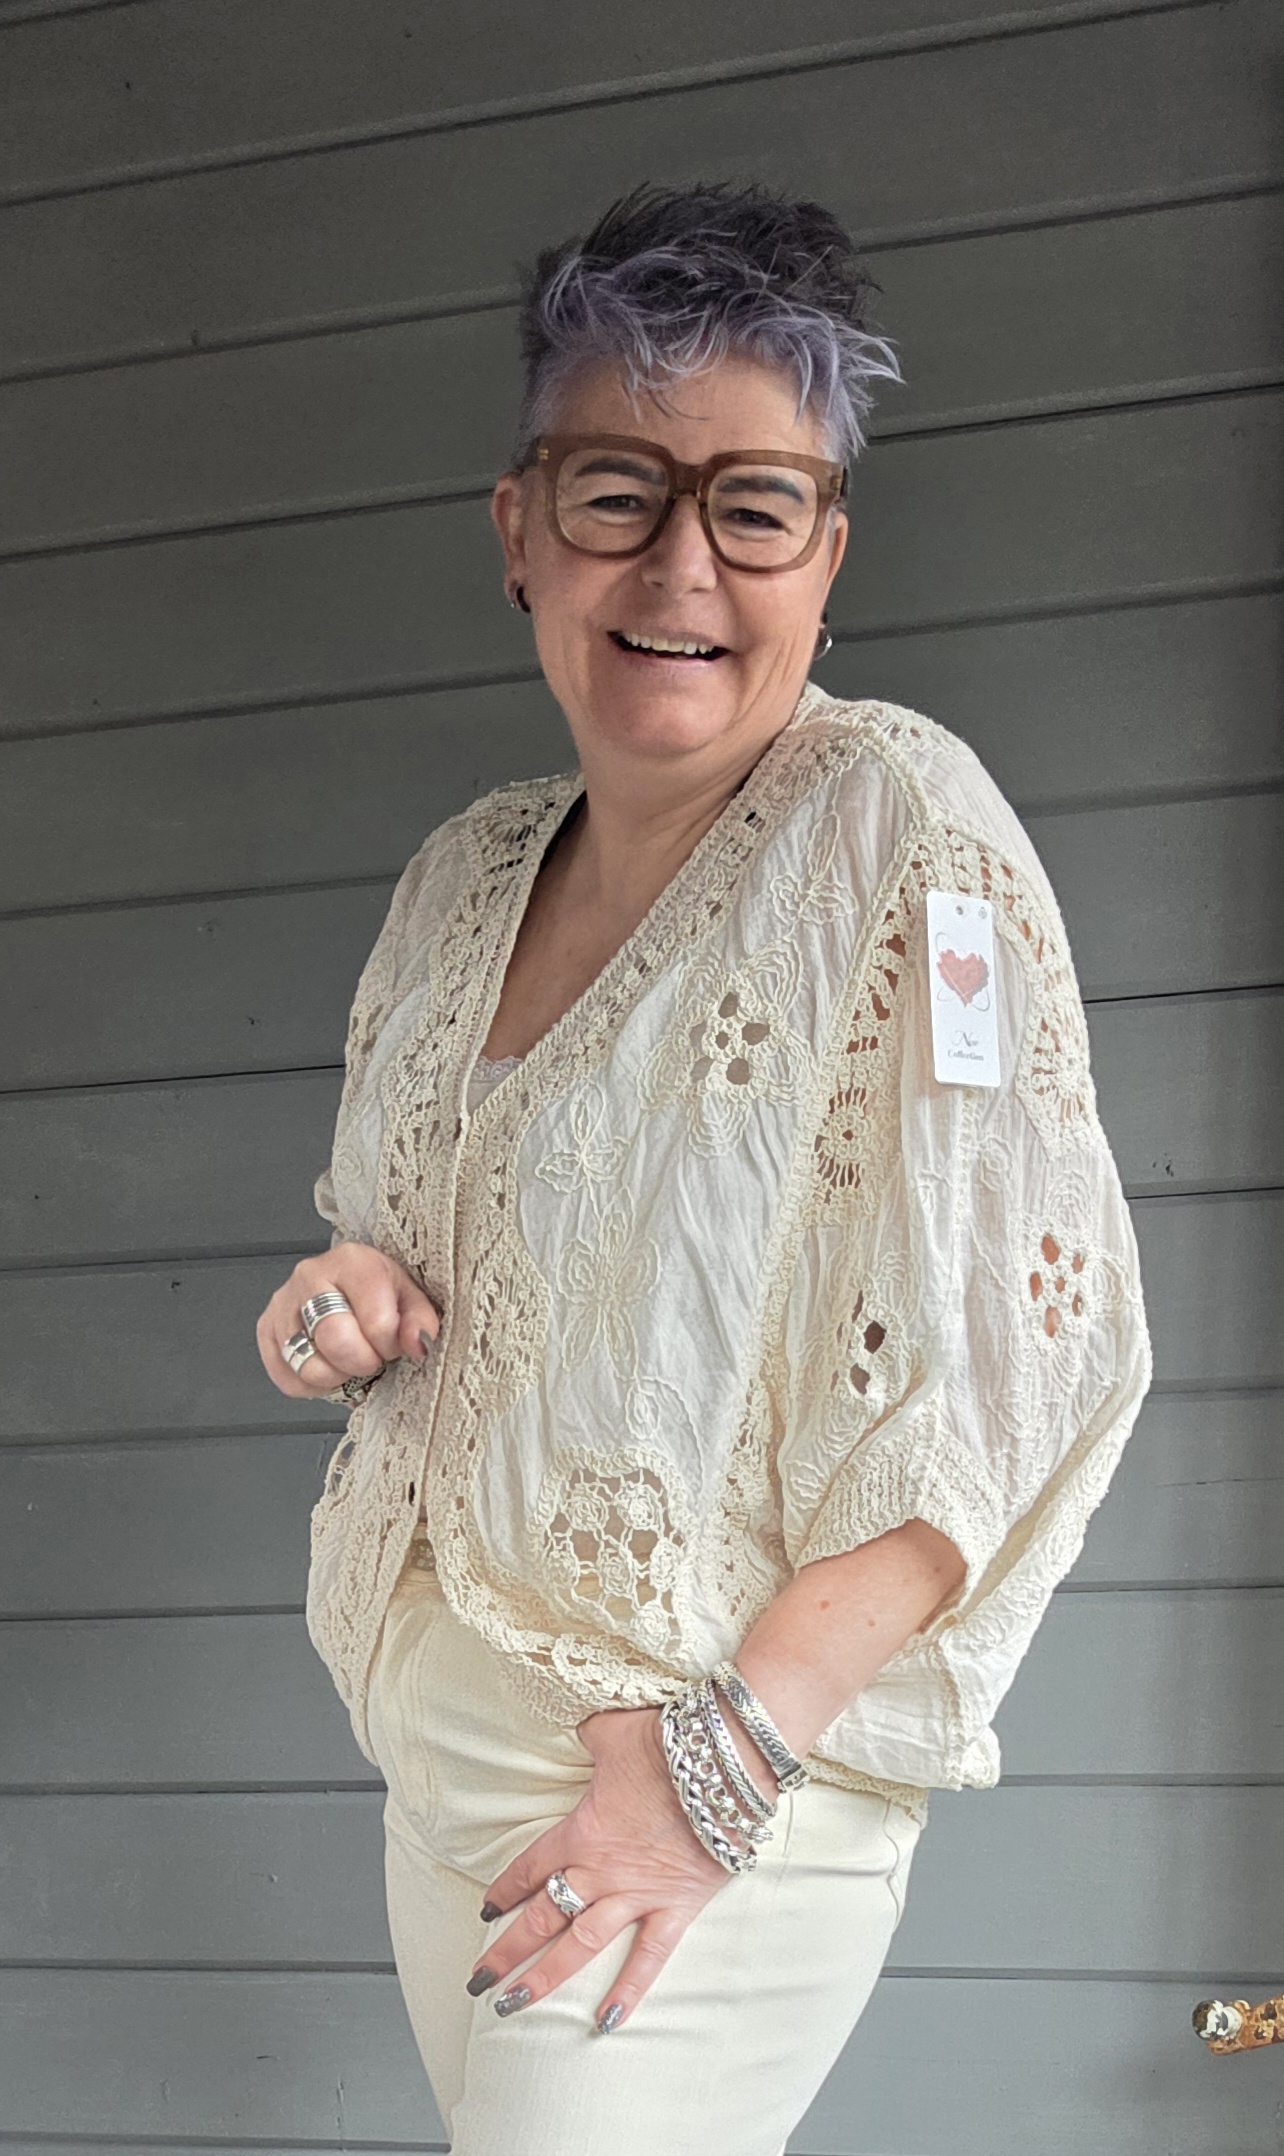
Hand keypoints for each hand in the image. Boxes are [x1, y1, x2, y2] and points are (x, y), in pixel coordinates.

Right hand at [255, 1239, 440, 1397]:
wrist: (346, 1284)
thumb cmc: (377, 1291)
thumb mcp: (410, 1297)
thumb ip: (419, 1321)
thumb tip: (417, 1342)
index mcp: (352, 1262)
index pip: (375, 1320)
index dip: (389, 1344)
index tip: (393, 1344)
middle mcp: (310, 1276)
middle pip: (335, 1339)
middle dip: (361, 1361)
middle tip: (371, 1357)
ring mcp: (283, 1303)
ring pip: (307, 1364)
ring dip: (335, 1375)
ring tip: (348, 1361)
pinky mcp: (266, 1328)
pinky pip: (286, 1377)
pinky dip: (311, 1386)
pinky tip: (327, 1366)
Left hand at [466, 1701, 775, 2032]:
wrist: (719, 1763)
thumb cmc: (664, 1742)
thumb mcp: (612, 1730)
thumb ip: (591, 1736)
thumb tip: (582, 1726)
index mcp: (579, 1831)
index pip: (530, 1867)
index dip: (504, 1889)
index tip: (486, 1910)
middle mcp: (599, 1870)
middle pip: (541, 1917)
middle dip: (506, 1951)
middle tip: (477, 1981)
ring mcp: (635, 1894)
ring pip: (579, 1945)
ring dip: (544, 1978)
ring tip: (512, 2006)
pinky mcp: (674, 1906)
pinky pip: (648, 1957)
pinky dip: (629, 1990)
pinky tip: (606, 2021)